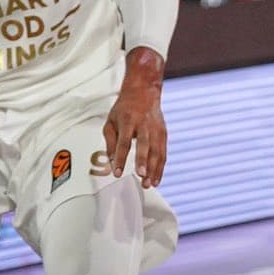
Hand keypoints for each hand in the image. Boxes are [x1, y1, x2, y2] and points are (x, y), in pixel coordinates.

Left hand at [102, 53, 167, 188]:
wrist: (143, 91)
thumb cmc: (124, 108)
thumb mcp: (111, 121)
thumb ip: (110, 142)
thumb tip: (111, 161)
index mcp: (128, 120)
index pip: (124, 142)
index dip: (121, 158)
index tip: (117, 172)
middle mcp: (144, 124)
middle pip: (144, 144)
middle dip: (143, 160)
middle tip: (140, 175)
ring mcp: (156, 129)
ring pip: (157, 151)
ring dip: (153, 169)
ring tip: (148, 183)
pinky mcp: (163, 133)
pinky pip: (163, 153)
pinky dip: (160, 167)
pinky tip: (156, 179)